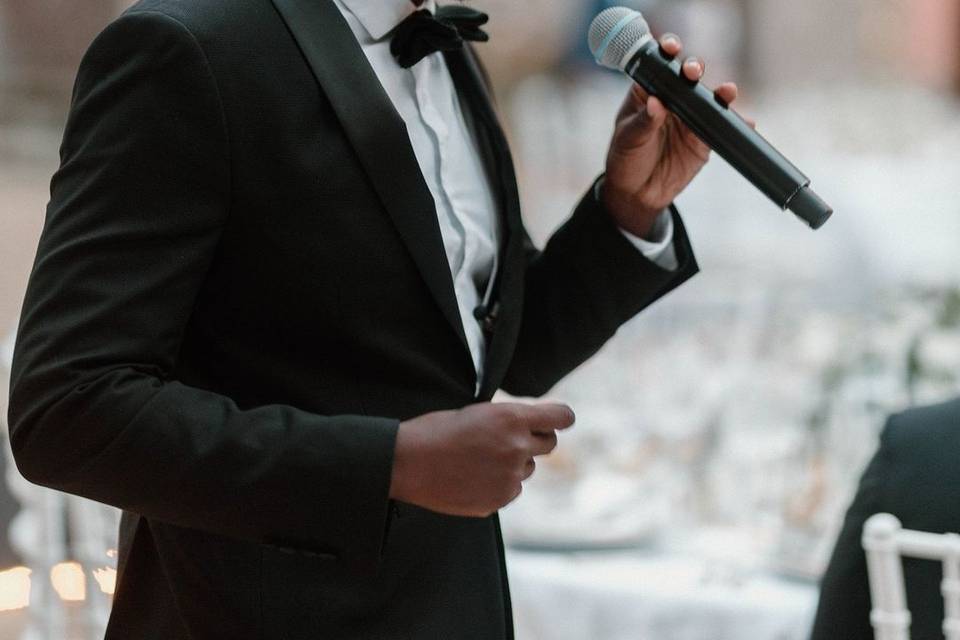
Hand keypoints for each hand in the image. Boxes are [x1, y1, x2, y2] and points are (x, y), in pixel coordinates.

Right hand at [390, 402, 575, 516]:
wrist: (407, 463)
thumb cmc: (436, 431)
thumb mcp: (477, 412)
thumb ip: (509, 420)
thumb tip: (530, 428)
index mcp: (512, 418)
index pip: (561, 418)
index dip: (561, 419)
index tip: (559, 421)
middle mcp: (517, 448)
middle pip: (549, 445)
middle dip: (534, 441)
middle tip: (510, 440)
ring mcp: (509, 477)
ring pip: (527, 470)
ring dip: (513, 464)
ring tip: (478, 460)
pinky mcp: (498, 500)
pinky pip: (510, 491)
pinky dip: (498, 485)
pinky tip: (472, 478)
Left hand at [602, 33, 753, 238]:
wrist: (638, 194)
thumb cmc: (626, 160)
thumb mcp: (628, 140)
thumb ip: (643, 122)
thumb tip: (656, 104)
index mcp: (648, 91)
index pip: (659, 64)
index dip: (667, 51)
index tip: (671, 48)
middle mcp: (672, 98)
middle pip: (688, 75)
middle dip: (694, 68)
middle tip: (693, 73)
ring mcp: (690, 117)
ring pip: (709, 97)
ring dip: (721, 92)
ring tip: (727, 91)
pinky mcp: (703, 138)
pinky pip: (721, 127)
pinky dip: (737, 123)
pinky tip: (747, 121)